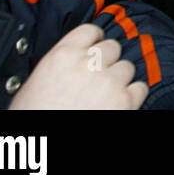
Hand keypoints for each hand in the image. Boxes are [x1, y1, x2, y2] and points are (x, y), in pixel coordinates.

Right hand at [9, 24, 148, 109]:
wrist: (43, 144)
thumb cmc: (33, 116)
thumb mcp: (34, 84)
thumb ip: (56, 66)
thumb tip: (67, 63)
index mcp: (63, 56)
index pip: (90, 31)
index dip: (94, 40)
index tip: (94, 48)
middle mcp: (89, 64)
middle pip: (112, 47)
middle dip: (107, 61)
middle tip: (98, 76)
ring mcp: (109, 82)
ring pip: (127, 67)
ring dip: (119, 78)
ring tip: (105, 93)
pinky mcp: (124, 101)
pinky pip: (140, 88)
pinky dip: (133, 95)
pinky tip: (120, 103)